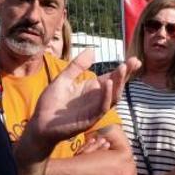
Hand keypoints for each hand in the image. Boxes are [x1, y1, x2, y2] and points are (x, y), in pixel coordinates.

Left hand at [24, 50, 140, 154]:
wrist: (40, 124)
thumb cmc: (51, 104)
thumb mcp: (64, 79)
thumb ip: (77, 66)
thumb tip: (92, 50)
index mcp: (92, 89)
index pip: (112, 78)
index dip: (123, 69)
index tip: (134, 59)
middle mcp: (96, 99)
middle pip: (116, 86)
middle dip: (126, 74)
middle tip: (135, 62)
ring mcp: (94, 110)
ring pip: (113, 97)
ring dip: (119, 83)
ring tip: (123, 68)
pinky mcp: (89, 119)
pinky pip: (102, 107)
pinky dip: (106, 96)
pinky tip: (108, 84)